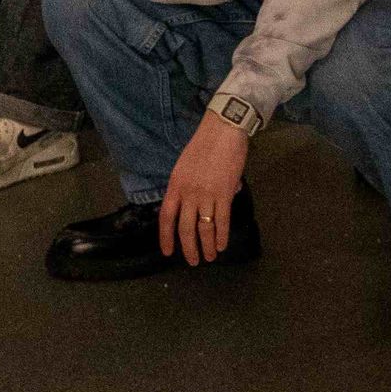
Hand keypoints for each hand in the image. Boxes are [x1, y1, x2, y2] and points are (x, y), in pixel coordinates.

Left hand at [161, 115, 249, 263]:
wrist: (222, 130)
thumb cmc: (204, 144)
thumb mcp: (185, 165)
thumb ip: (186, 186)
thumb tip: (197, 204)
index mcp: (175, 185)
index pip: (166, 217)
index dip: (166, 237)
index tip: (168, 252)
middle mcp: (188, 193)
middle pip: (185, 228)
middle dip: (188, 248)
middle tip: (193, 261)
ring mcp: (206, 194)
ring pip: (204, 228)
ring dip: (207, 246)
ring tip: (210, 258)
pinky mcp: (224, 193)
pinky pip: (222, 220)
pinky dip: (222, 236)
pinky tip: (222, 246)